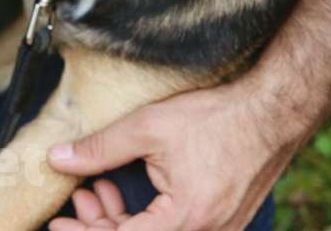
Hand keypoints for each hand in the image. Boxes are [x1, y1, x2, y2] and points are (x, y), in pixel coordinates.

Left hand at [46, 76, 309, 230]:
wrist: (273, 111)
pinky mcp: (222, 219)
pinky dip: (145, 214)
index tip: (58, 221)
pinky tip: (122, 187)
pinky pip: (174, 227)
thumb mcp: (148, 127)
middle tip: (76, 199)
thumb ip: (100, 148)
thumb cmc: (216, 117)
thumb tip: (57, 158)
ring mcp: (218, 229)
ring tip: (96, 188)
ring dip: (120, 218)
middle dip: (100, 223)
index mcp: (185, 219)